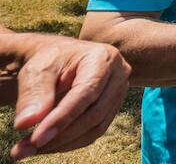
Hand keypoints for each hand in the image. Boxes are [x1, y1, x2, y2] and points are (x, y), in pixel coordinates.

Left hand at [9, 34, 130, 160]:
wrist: (60, 59)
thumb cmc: (50, 59)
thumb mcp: (38, 69)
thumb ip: (33, 93)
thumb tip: (25, 123)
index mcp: (103, 57)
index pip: (86, 92)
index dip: (62, 118)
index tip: (35, 139)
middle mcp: (118, 75)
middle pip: (94, 114)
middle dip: (60, 136)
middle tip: (26, 149)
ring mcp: (118, 92)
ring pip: (96, 127)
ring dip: (63, 143)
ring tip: (30, 149)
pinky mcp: (113, 108)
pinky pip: (95, 132)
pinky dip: (70, 142)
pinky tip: (47, 144)